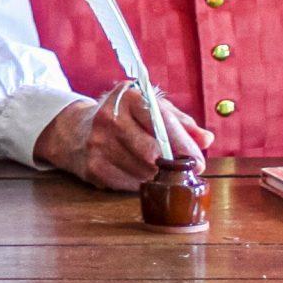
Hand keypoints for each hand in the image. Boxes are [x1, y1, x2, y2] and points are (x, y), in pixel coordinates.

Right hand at [36, 82, 214, 191]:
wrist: (76, 129)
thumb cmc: (123, 117)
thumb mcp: (150, 109)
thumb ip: (180, 122)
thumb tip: (206, 139)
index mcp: (127, 97)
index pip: (161, 123)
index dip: (184, 146)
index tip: (198, 162)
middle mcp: (109, 118)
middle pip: (154, 153)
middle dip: (172, 165)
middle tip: (181, 171)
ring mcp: (98, 144)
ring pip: (143, 172)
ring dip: (156, 176)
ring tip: (157, 170)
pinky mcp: (93, 167)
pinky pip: (129, 184)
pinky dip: (139, 183)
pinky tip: (136, 173)